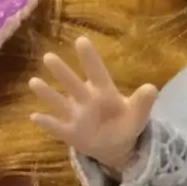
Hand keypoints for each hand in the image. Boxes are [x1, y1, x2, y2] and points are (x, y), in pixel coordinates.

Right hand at [29, 36, 157, 171]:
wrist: (114, 145)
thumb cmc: (124, 123)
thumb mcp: (137, 115)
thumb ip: (143, 103)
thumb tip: (152, 88)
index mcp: (104, 92)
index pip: (97, 73)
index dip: (90, 59)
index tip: (82, 40)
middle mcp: (86, 99)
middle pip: (73, 84)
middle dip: (62, 72)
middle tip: (49, 57)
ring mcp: (76, 115)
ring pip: (60, 102)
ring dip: (47, 93)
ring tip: (34, 81)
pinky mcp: (69, 132)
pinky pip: (57, 127)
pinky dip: (47, 123)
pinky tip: (35, 116)